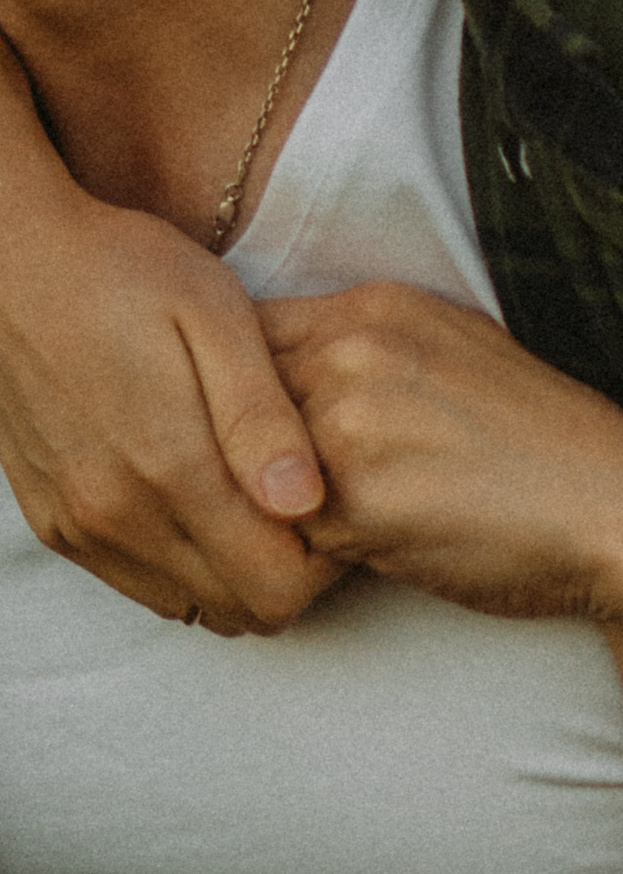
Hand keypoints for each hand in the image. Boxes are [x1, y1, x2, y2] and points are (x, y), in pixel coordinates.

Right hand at [0, 55, 336, 633]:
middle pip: (241, 612)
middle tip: (304, 500)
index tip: (339, 502)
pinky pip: (139, 583)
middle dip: (289, 572)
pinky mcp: (55, 522)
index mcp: (171, 470)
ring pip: (191, 606)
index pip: (278, 590)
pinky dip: (184, 564)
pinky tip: (201, 498)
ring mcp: (81, 527)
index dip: (326, 561)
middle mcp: (119, 518)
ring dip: (236, 572)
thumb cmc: (125, 272)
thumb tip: (307, 502)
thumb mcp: (217, 317)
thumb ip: (261, 416)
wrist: (7, 261)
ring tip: (255, 496)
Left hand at [261, 281, 622, 624]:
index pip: (243, 338)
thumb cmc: (544, 448)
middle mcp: (354, 348)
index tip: (285, 437)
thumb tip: (269, 380)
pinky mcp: (359, 502)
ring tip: (363, 523)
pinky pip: (289, 537)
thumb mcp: (454, 354)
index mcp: (376, 304)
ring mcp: (351, 422)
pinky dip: (325, 554)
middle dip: (258, 456)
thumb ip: (361, 352)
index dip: (250, 395)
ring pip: (252, 475)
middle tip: (311, 493)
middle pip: (233, 407)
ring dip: (287, 507)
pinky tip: (392, 550)